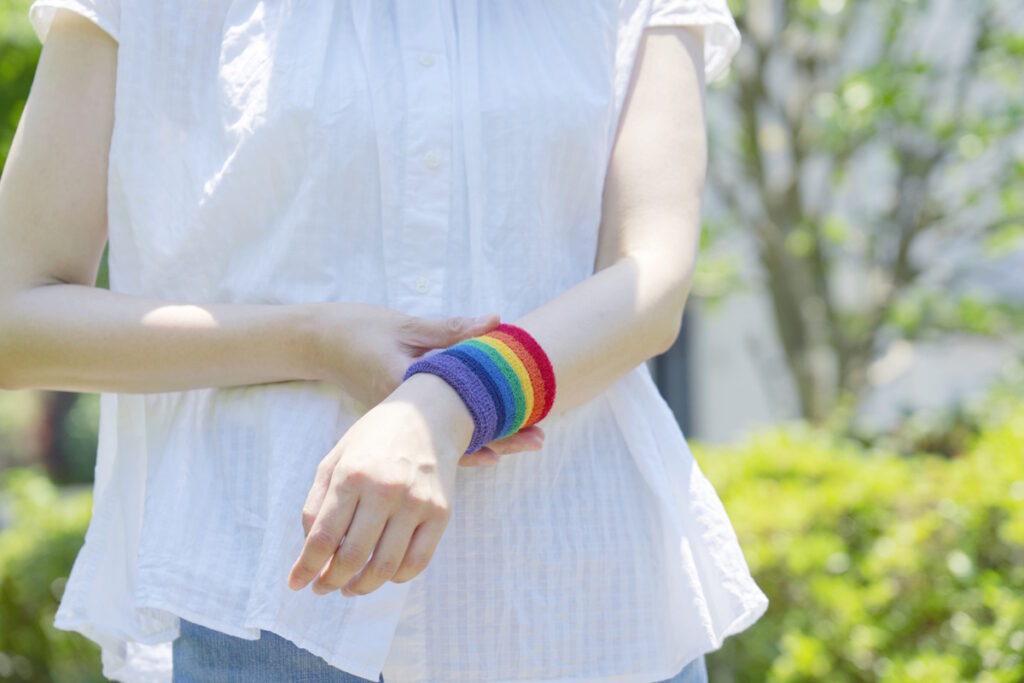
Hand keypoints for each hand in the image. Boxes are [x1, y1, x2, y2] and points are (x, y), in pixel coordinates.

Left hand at [287, 372, 476, 596]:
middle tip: (323, 587)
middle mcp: (385, 489)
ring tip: (349, 588)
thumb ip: (316, 504)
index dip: (306, 567)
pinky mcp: (441, 512)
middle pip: (353, 557)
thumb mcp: (335, 459)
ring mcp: (416, 502)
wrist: (429, 416)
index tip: (296, 583)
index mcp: (352, 475)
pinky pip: (417, 562)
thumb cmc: (374, 441)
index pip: (324, 537)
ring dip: (362, 587)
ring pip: (385, 566)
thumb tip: (312, 551)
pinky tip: (383, 574)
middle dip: (331, 582)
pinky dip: (396, 578)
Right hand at [305, 302, 544, 466]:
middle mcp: (403, 416)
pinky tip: (488, 450)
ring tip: (527, 444)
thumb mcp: (406, 325)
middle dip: (502, 437)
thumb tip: (498, 322)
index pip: (460, 406)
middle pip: (461, 433)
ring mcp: (400, 424)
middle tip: (539, 440)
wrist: (316, 343)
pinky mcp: (398, 422)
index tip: (531, 418)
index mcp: (406, 389)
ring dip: (488, 443)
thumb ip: (452, 330)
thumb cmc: (359, 329)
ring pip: (450, 441)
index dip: (497, 414)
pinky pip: (433, 439)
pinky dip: (461, 443)